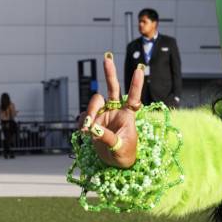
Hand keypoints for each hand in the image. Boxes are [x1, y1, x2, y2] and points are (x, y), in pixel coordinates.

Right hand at [79, 52, 143, 167]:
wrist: (114, 164)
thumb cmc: (124, 155)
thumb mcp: (119, 147)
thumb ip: (106, 137)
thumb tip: (93, 129)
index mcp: (128, 115)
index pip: (133, 97)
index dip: (136, 84)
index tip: (139, 69)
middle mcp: (116, 111)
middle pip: (113, 88)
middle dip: (110, 73)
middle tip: (107, 57)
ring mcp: (103, 114)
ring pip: (95, 102)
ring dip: (89, 111)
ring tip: (87, 128)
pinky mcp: (93, 121)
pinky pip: (84, 116)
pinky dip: (82, 122)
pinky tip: (84, 132)